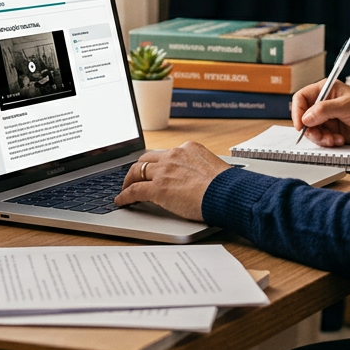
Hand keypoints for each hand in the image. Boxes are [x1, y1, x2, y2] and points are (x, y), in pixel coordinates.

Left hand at [114, 141, 232, 220]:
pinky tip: (121, 201)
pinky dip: (124, 196)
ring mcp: (164, 171)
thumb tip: (198, 179)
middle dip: (139, 168)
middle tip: (135, 177)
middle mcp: (174, 155)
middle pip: (147, 159)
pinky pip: (134, 190)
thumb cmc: (226, 186)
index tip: (154, 169)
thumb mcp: (212, 168)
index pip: (165, 154)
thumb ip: (200, 169)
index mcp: (188, 148)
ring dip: (128, 180)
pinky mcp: (158, 188)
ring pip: (137, 171)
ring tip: (125, 188)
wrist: (227, 194)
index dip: (156, 163)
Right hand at [291, 79, 349, 146]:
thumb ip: (324, 110)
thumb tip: (306, 118)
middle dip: (311, 129)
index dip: (298, 111)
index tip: (300, 125)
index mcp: (325, 90)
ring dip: (320, 137)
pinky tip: (339, 140)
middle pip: (304, 117)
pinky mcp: (332, 131)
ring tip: (333, 139)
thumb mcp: (346, 106)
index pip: (302, 98)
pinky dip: (328, 142)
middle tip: (321, 135)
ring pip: (312, 130)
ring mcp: (327, 119)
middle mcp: (324, 104)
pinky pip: (321, 139)